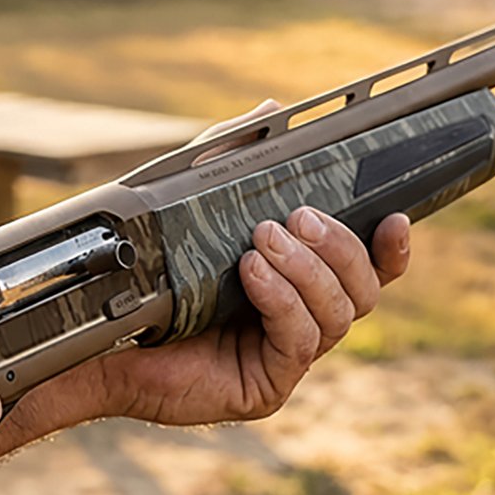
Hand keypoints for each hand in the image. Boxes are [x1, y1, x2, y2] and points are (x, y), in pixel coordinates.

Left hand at [81, 99, 410, 426]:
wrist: (101, 337)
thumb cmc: (150, 276)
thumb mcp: (195, 205)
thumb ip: (235, 159)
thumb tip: (273, 108)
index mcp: (300, 286)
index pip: (369, 271)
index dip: (391, 248)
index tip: (393, 216)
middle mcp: (302, 323)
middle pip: (363, 290)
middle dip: (339, 247)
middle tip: (296, 218)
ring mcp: (286, 359)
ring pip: (338, 315)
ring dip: (306, 271)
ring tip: (261, 242)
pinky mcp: (266, 386)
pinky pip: (298, 341)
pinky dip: (282, 300)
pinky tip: (253, 275)